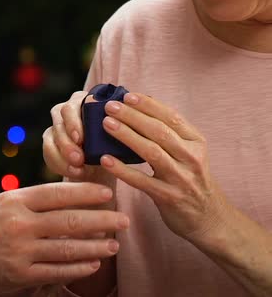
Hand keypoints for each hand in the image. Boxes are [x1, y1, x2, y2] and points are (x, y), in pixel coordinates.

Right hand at [0, 182, 129, 295]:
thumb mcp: (4, 201)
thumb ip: (34, 199)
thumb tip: (73, 195)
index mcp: (15, 201)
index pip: (58, 194)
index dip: (86, 193)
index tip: (107, 193)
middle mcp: (19, 225)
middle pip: (69, 221)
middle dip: (102, 220)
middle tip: (123, 220)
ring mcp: (21, 252)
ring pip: (67, 249)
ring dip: (96, 247)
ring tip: (114, 244)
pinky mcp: (20, 275)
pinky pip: (57, 271)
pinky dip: (78, 268)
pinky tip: (94, 263)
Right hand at [43, 91, 114, 187]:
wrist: (107, 158)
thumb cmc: (117, 140)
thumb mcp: (120, 131)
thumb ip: (120, 123)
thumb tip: (124, 121)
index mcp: (84, 100)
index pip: (72, 107)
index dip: (74, 123)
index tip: (81, 139)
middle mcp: (67, 109)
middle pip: (59, 122)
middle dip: (67, 142)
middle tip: (78, 159)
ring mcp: (57, 125)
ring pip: (51, 137)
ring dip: (63, 154)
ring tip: (77, 168)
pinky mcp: (50, 141)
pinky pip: (49, 151)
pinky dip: (60, 163)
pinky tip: (73, 172)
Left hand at [98, 93, 229, 241]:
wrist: (210, 219)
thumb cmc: (191, 180)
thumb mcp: (189, 154)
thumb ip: (170, 135)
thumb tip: (140, 109)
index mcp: (196, 142)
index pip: (172, 117)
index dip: (149, 105)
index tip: (128, 95)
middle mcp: (191, 158)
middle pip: (159, 131)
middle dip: (133, 116)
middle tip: (110, 107)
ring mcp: (181, 178)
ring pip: (151, 152)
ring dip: (127, 136)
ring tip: (106, 125)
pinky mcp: (169, 197)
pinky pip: (141, 181)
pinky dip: (122, 170)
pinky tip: (105, 160)